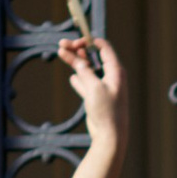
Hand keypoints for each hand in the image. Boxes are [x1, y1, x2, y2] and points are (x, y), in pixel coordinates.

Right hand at [58, 32, 126, 153]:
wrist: (109, 136)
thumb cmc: (107, 112)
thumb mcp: (94, 88)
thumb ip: (86, 72)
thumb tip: (79, 61)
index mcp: (116, 72)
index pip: (104, 48)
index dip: (89, 42)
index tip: (75, 42)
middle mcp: (111, 77)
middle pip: (93, 57)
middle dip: (77, 50)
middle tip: (61, 44)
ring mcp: (103, 87)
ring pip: (87, 69)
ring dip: (74, 61)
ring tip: (60, 52)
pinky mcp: (96, 98)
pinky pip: (86, 84)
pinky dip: (79, 79)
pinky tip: (72, 77)